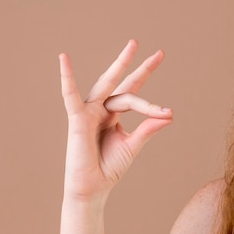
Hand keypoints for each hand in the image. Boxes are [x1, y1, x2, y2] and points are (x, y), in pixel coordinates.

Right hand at [60, 39, 172, 200]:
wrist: (93, 187)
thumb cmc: (109, 167)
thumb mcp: (133, 145)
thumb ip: (148, 128)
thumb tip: (170, 115)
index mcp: (113, 115)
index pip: (134, 97)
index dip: (152, 103)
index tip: (170, 113)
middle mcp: (101, 109)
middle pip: (123, 83)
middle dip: (141, 68)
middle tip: (160, 53)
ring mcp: (89, 112)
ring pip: (111, 88)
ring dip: (121, 65)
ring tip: (134, 46)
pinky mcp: (77, 119)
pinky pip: (70, 96)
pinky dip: (67, 78)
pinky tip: (63, 59)